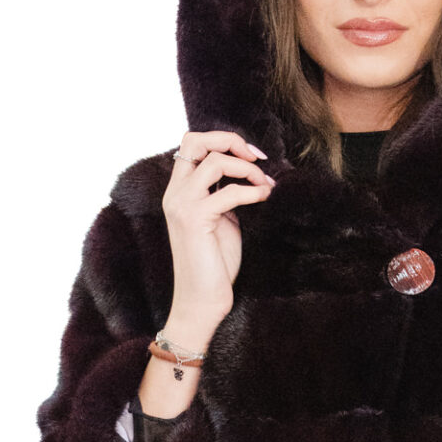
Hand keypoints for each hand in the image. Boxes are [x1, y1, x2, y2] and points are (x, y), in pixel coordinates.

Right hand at [160, 129, 276, 345]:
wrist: (201, 301)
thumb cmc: (214, 265)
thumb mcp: (222, 221)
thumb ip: (226, 195)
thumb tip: (252, 174)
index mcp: (179, 191)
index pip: (192, 144)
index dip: (223, 140)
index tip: (251, 156)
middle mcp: (175, 193)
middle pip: (195, 140)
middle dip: (230, 141)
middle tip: (256, 158)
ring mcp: (182, 205)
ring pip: (215, 161)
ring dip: (247, 169)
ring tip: (264, 184)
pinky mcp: (195, 219)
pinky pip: (228, 192)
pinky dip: (252, 191)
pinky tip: (265, 197)